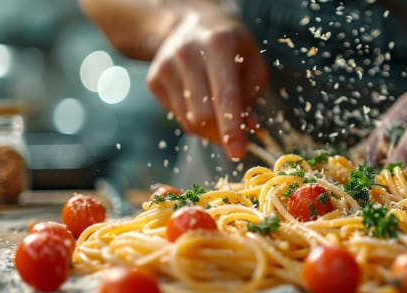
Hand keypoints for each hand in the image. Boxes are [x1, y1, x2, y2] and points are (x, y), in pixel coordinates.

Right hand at [146, 5, 267, 159]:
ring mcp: (166, 66)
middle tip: (235, 137)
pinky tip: (199, 98)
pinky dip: (193, 118)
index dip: (232, 129)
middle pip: (203, 115)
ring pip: (189, 121)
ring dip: (209, 128)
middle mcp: (188, 54)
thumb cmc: (231, 48)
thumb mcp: (252, 64)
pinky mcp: (154, 78)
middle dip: (221, 134)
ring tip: (218, 109)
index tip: (238, 153)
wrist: (193, 25)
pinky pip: (177, 116)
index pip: (225, 96)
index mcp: (218, 45)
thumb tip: (249, 129)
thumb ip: (252, 97)